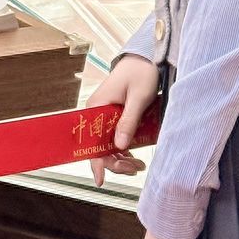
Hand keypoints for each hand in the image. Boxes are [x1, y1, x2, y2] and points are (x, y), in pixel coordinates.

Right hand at [85, 54, 160, 186]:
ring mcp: (105, 114)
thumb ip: (129, 121)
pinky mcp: (115, 115)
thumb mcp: (139, 98)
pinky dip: (124, 148)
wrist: (146, 57)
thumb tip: (120, 146)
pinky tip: (135, 156)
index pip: (92, 141)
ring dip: (122, 157)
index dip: (96, 162)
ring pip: (109, 144)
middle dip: (116, 162)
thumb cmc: (142, 72)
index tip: (100, 181)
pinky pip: (115, 136)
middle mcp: (97, 113)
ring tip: (139, 165)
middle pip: (101, 146)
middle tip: (136, 169)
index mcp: (97, 108)